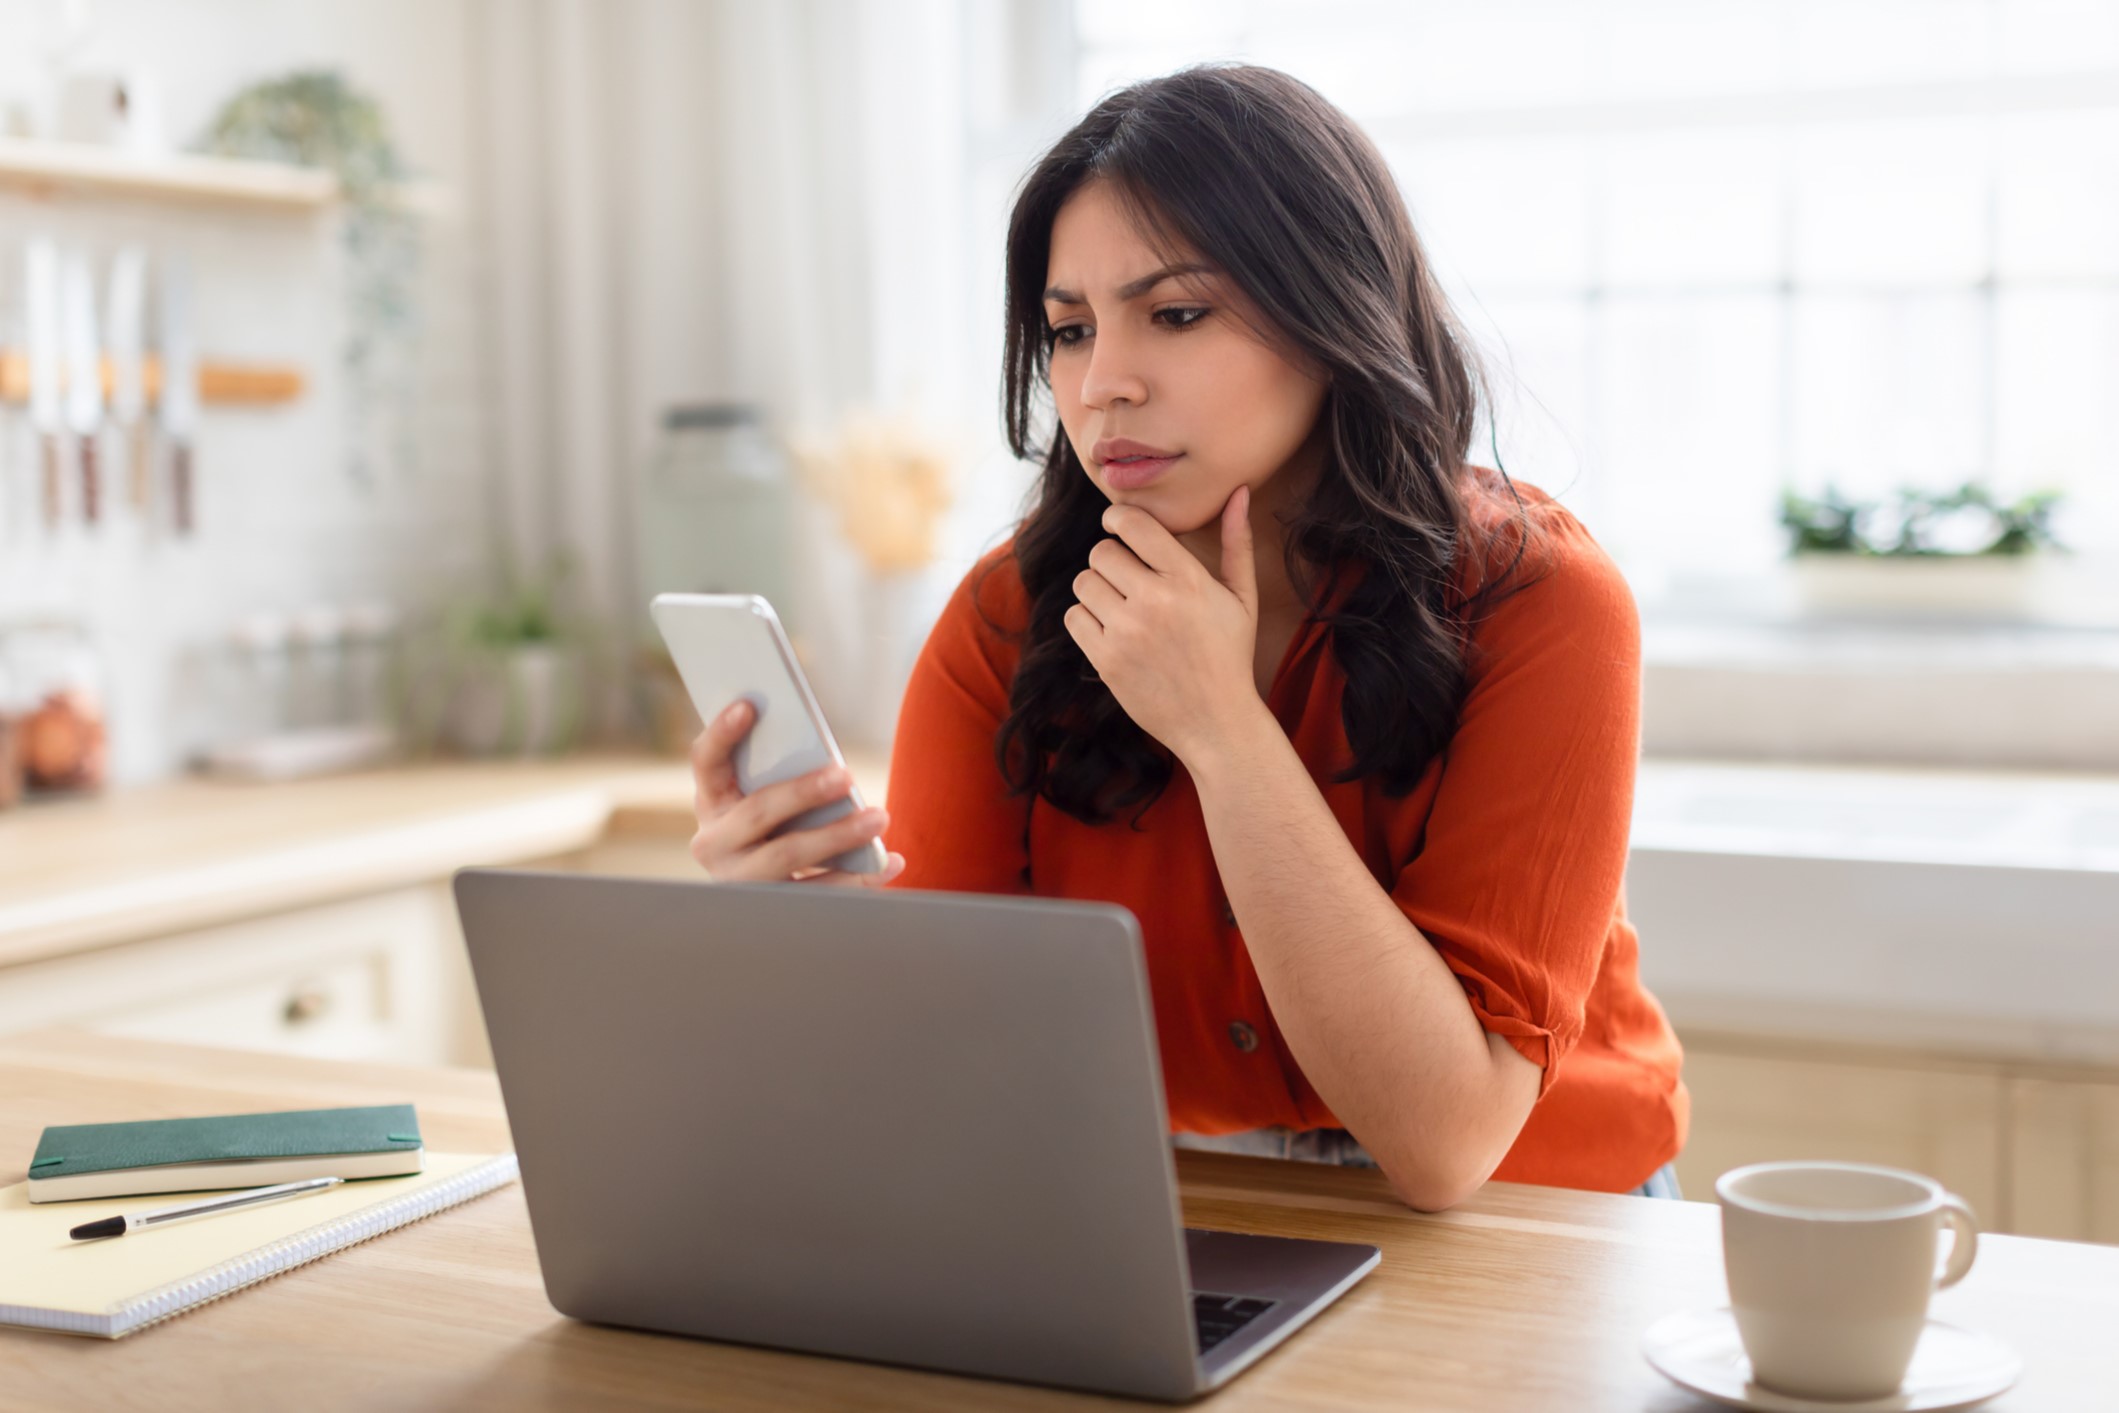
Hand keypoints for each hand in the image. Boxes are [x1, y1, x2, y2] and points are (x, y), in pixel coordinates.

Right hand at [688, 699, 906, 884]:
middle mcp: (714, 843)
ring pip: (788, 855)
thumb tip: (828, 758)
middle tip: (844, 775)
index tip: (748, 705)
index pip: (707, 761)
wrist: (760, 900)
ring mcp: (739, 880)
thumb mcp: (763, 797)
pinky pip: (818, 893)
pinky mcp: (772, 908)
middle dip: (803, 792)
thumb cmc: (776, 824)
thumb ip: (780, 774)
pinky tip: (892, 863)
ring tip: (879, 818)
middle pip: (757, 812)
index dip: (722, 733)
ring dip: (838, 836)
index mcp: (711, 800)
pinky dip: (860, 879)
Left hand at [1064, 485, 1266, 763]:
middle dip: (1110, 559)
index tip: (1117, 527)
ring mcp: (1127, 633)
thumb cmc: (1230, 655)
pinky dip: (1086, 620)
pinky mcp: (1106, 661)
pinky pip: (1074, 617)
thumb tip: (1238, 491)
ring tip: (1120, 606)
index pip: (1132, 525)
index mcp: (1188, 580)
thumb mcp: (1242, 598)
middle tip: (1126, 578)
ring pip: (1083, 583)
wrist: (1216, 722)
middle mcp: (1155, 602)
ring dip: (1097, 590)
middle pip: (1101, 552)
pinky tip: (1111, 630)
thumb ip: (1237, 542)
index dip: (1116, 519)